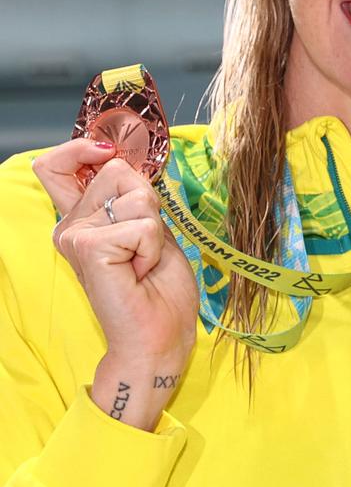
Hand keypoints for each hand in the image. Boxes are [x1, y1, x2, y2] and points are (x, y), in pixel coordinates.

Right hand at [33, 139, 199, 428]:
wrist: (159, 338)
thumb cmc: (157, 290)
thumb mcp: (149, 229)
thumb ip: (131, 197)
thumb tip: (126, 160)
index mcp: (81, 220)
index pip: (56, 165)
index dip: (82, 148)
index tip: (107, 154)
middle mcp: (70, 225)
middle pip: (118, 171)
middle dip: (148, 203)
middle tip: (144, 246)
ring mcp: (74, 235)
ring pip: (137, 196)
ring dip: (154, 229)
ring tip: (143, 262)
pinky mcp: (88, 247)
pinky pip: (142, 224)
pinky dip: (153, 246)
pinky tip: (140, 271)